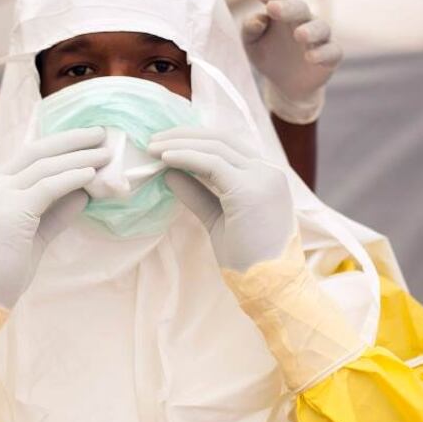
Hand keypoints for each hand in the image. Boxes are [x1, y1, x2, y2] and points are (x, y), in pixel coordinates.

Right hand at [0, 127, 110, 307]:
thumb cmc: (4, 272)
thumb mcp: (34, 236)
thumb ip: (56, 212)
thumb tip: (84, 193)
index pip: (28, 155)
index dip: (59, 144)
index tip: (86, 139)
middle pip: (36, 151)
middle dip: (72, 140)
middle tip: (101, 134)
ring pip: (44, 166)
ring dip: (79, 158)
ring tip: (105, 154)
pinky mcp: (10, 211)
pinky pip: (47, 187)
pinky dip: (72, 178)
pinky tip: (91, 175)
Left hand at [149, 127, 293, 270]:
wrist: (270, 286)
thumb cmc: (248, 259)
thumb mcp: (218, 218)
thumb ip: (198, 194)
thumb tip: (170, 174)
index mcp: (266, 175)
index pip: (228, 145)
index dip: (195, 140)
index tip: (166, 143)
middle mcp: (268, 170)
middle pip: (221, 139)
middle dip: (183, 135)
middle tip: (152, 141)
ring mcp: (261, 177)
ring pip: (215, 146)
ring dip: (180, 143)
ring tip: (152, 148)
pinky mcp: (248, 189)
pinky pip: (210, 163)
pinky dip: (185, 157)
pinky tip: (165, 159)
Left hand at [241, 0, 341, 124]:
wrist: (286, 84)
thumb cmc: (268, 55)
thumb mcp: (252, 44)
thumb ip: (249, 30)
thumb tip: (257, 20)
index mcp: (283, 13)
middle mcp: (304, 20)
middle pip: (300, 8)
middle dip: (288, 8)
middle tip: (273, 8)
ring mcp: (320, 37)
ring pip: (321, 28)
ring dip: (310, 30)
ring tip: (299, 35)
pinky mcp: (331, 56)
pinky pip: (331, 51)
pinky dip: (322, 53)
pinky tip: (310, 57)